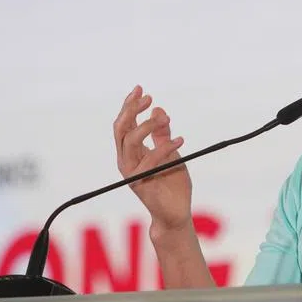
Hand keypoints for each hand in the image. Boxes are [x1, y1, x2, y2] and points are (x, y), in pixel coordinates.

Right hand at [113, 85, 192, 231]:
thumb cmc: (171, 184)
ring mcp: (131, 172)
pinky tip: (181, 141)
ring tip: (166, 118)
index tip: (140, 89)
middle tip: (148, 97)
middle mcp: (126, 160)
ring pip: (129, 141)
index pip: (123, 124)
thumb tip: (159, 109)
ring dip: (147, 125)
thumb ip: (162, 134)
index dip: (129, 105)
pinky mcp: (141, 183)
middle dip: (132, 109)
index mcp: (130, 152)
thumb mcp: (170, 153)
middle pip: (121, 129)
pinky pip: (150, 160)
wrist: (176, 212)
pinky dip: (165, 147)